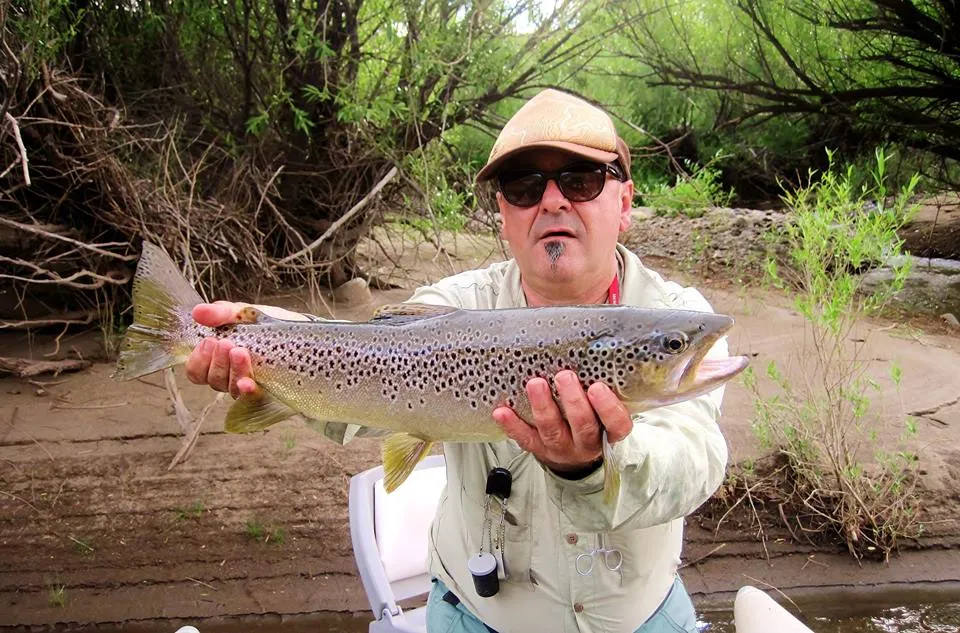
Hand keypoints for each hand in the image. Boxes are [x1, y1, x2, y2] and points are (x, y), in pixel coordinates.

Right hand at [185, 301, 259, 399]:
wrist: (292, 327)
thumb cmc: (260, 322)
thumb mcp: (239, 312)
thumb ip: (219, 313)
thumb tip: (198, 312)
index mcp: (216, 359)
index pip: (196, 372)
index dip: (198, 360)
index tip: (208, 341)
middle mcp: (228, 375)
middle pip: (214, 379)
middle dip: (218, 361)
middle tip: (225, 343)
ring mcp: (246, 383)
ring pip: (231, 387)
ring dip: (233, 370)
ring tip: (239, 352)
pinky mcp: (266, 389)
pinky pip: (252, 396)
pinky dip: (247, 390)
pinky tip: (247, 383)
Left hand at [492, 370, 632, 472]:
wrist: (574, 452)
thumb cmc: (591, 419)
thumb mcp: (603, 405)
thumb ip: (601, 382)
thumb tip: (588, 344)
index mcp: (609, 431)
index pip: (617, 424)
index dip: (608, 408)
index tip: (598, 388)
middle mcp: (586, 442)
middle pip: (583, 425)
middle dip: (573, 401)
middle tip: (564, 376)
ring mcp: (561, 447)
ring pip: (552, 430)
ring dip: (543, 407)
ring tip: (535, 384)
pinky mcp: (538, 448)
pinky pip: (525, 438)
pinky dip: (512, 425)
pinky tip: (502, 412)